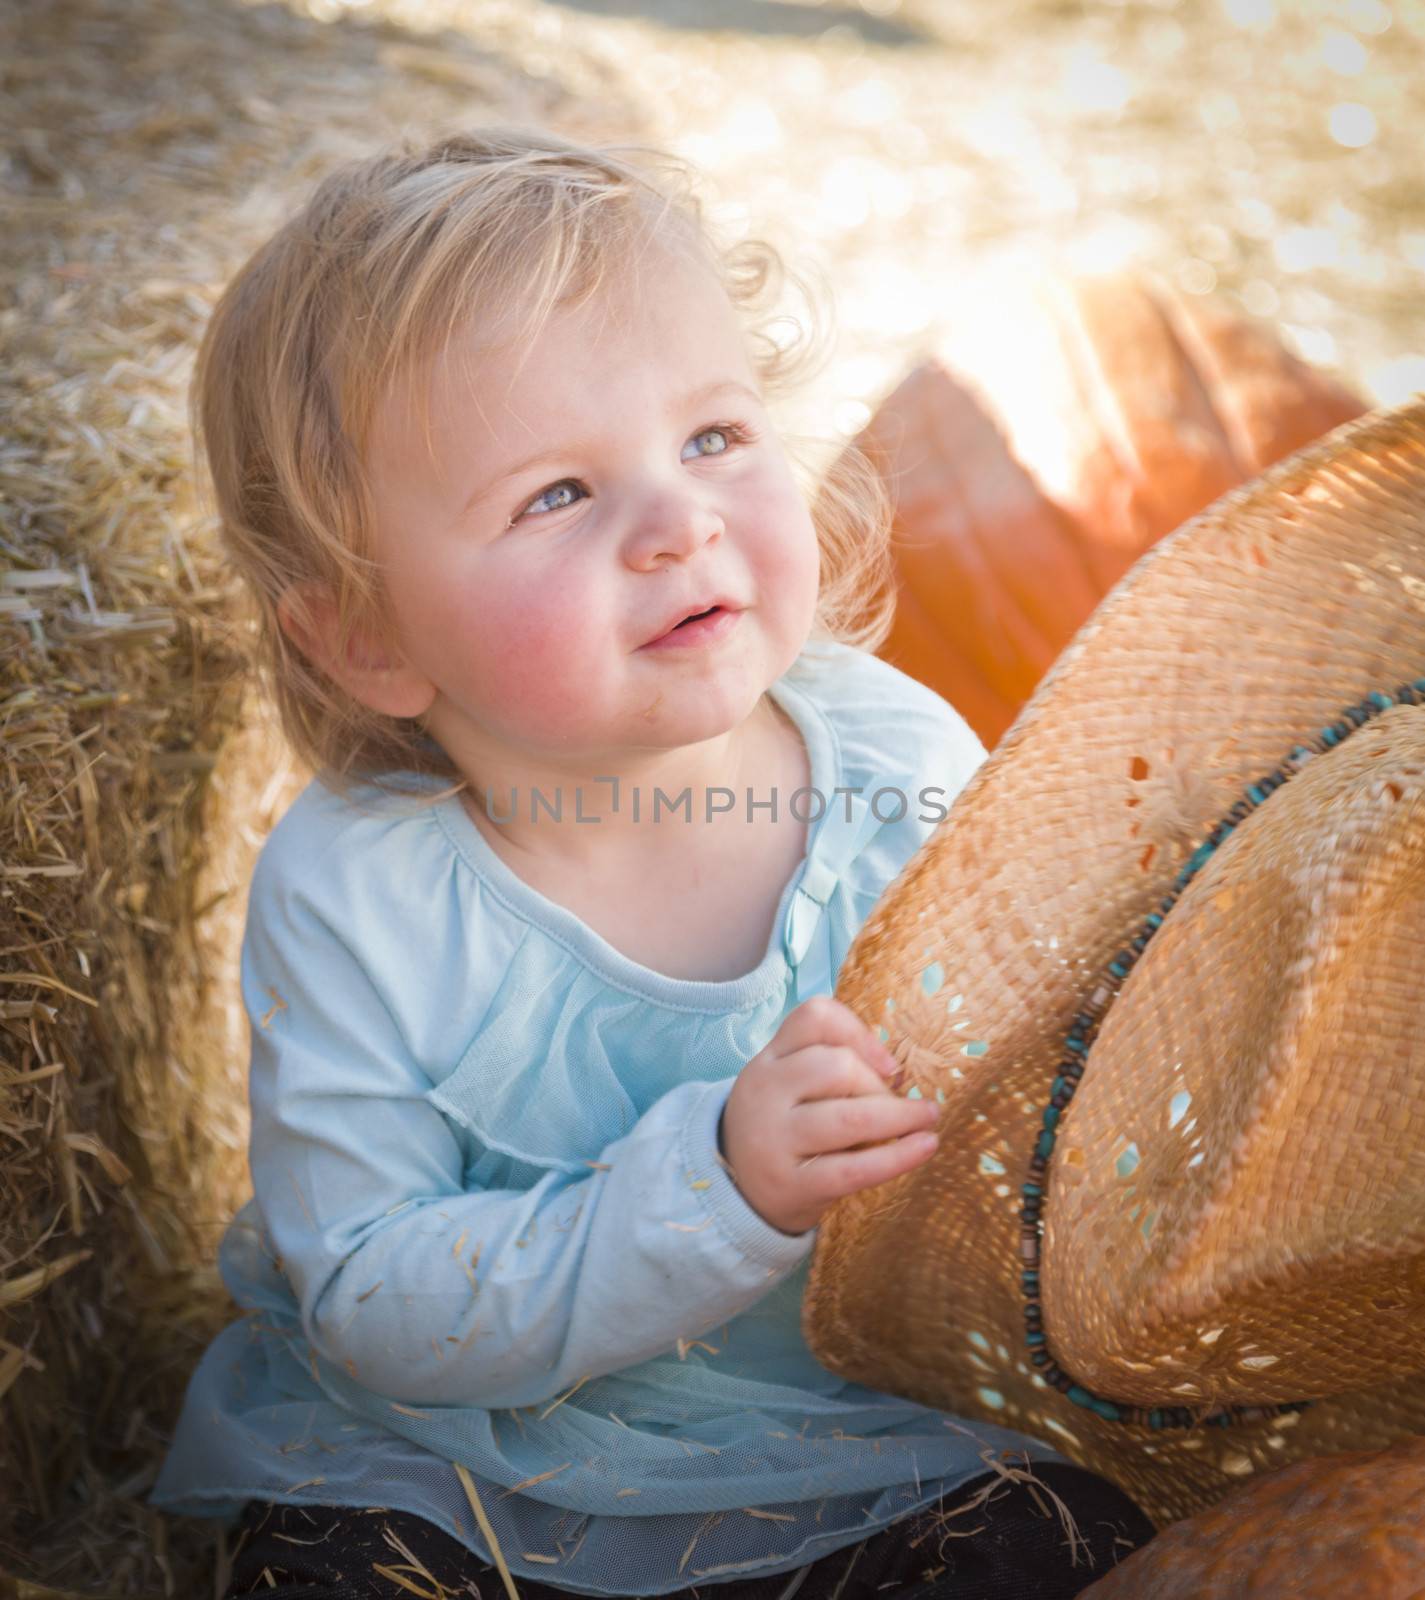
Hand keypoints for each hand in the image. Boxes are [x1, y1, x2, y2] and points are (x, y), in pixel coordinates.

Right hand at [718, 994, 940, 1236]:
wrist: (737, 1191)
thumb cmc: (783, 1128)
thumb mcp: (789, 1086)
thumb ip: (829, 1064)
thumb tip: (894, 1071)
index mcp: (767, 1061)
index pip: (813, 1018)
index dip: (860, 1032)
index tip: (889, 1064)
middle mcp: (764, 1093)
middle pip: (837, 1065)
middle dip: (880, 1085)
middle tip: (900, 1107)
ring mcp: (774, 1140)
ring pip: (850, 1117)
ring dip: (901, 1117)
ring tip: (928, 1120)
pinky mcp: (791, 1185)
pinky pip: (854, 1169)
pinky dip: (898, 1157)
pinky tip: (924, 1147)